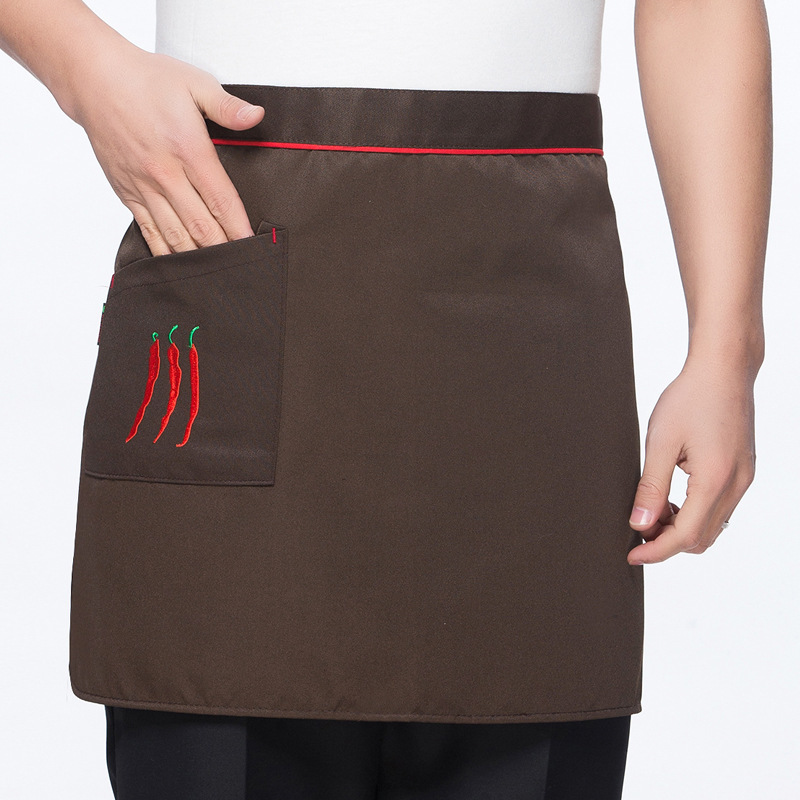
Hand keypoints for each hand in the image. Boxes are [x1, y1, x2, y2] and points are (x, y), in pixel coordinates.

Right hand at [69, 45, 264, 255]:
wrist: (93, 80)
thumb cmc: (147, 81)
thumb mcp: (194, 83)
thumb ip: (227, 106)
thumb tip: (257, 116)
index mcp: (188, 150)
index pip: (221, 200)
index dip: (239, 228)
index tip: (254, 248)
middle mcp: (166, 174)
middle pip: (201, 226)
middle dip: (223, 252)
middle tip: (242, 271)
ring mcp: (144, 187)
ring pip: (175, 236)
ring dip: (197, 259)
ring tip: (217, 277)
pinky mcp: (127, 194)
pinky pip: (149, 232)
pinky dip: (166, 254)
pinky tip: (181, 270)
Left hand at [627, 356, 756, 564]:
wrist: (723, 370)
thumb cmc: (690, 398)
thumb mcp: (661, 442)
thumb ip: (651, 487)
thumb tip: (639, 524)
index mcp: (715, 479)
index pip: (686, 535)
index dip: (657, 551)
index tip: (633, 555)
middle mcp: (736, 485)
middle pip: (702, 538)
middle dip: (668, 542)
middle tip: (637, 529)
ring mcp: (743, 480)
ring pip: (712, 526)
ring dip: (681, 529)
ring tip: (651, 511)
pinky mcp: (742, 473)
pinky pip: (720, 509)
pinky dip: (695, 514)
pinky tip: (672, 499)